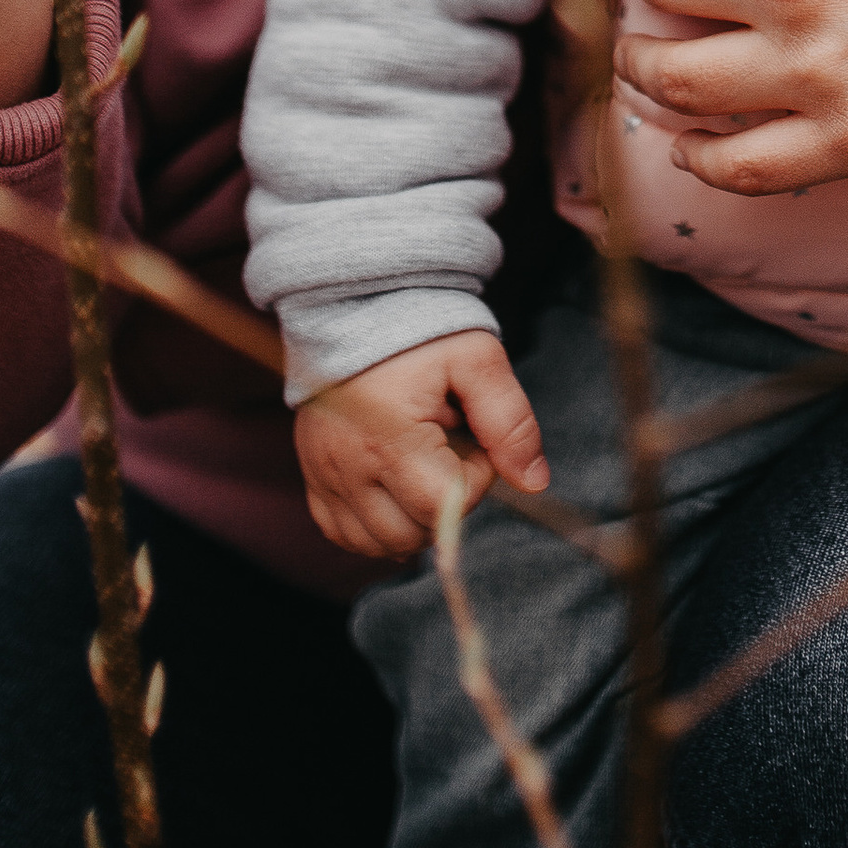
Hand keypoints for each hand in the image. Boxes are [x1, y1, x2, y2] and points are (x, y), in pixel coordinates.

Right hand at [294, 335, 549, 562]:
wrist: (358, 303)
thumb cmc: (422, 330)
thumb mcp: (478, 360)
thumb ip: (510, 422)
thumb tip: (534, 483)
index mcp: (391, 439)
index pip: (445, 506)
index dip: (476, 480)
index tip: (474, 440)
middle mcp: (349, 466)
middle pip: (411, 535)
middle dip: (446, 504)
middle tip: (451, 452)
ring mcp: (325, 475)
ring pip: (378, 544)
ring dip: (413, 522)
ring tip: (423, 467)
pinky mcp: (313, 476)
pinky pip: (342, 534)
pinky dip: (374, 527)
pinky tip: (395, 489)